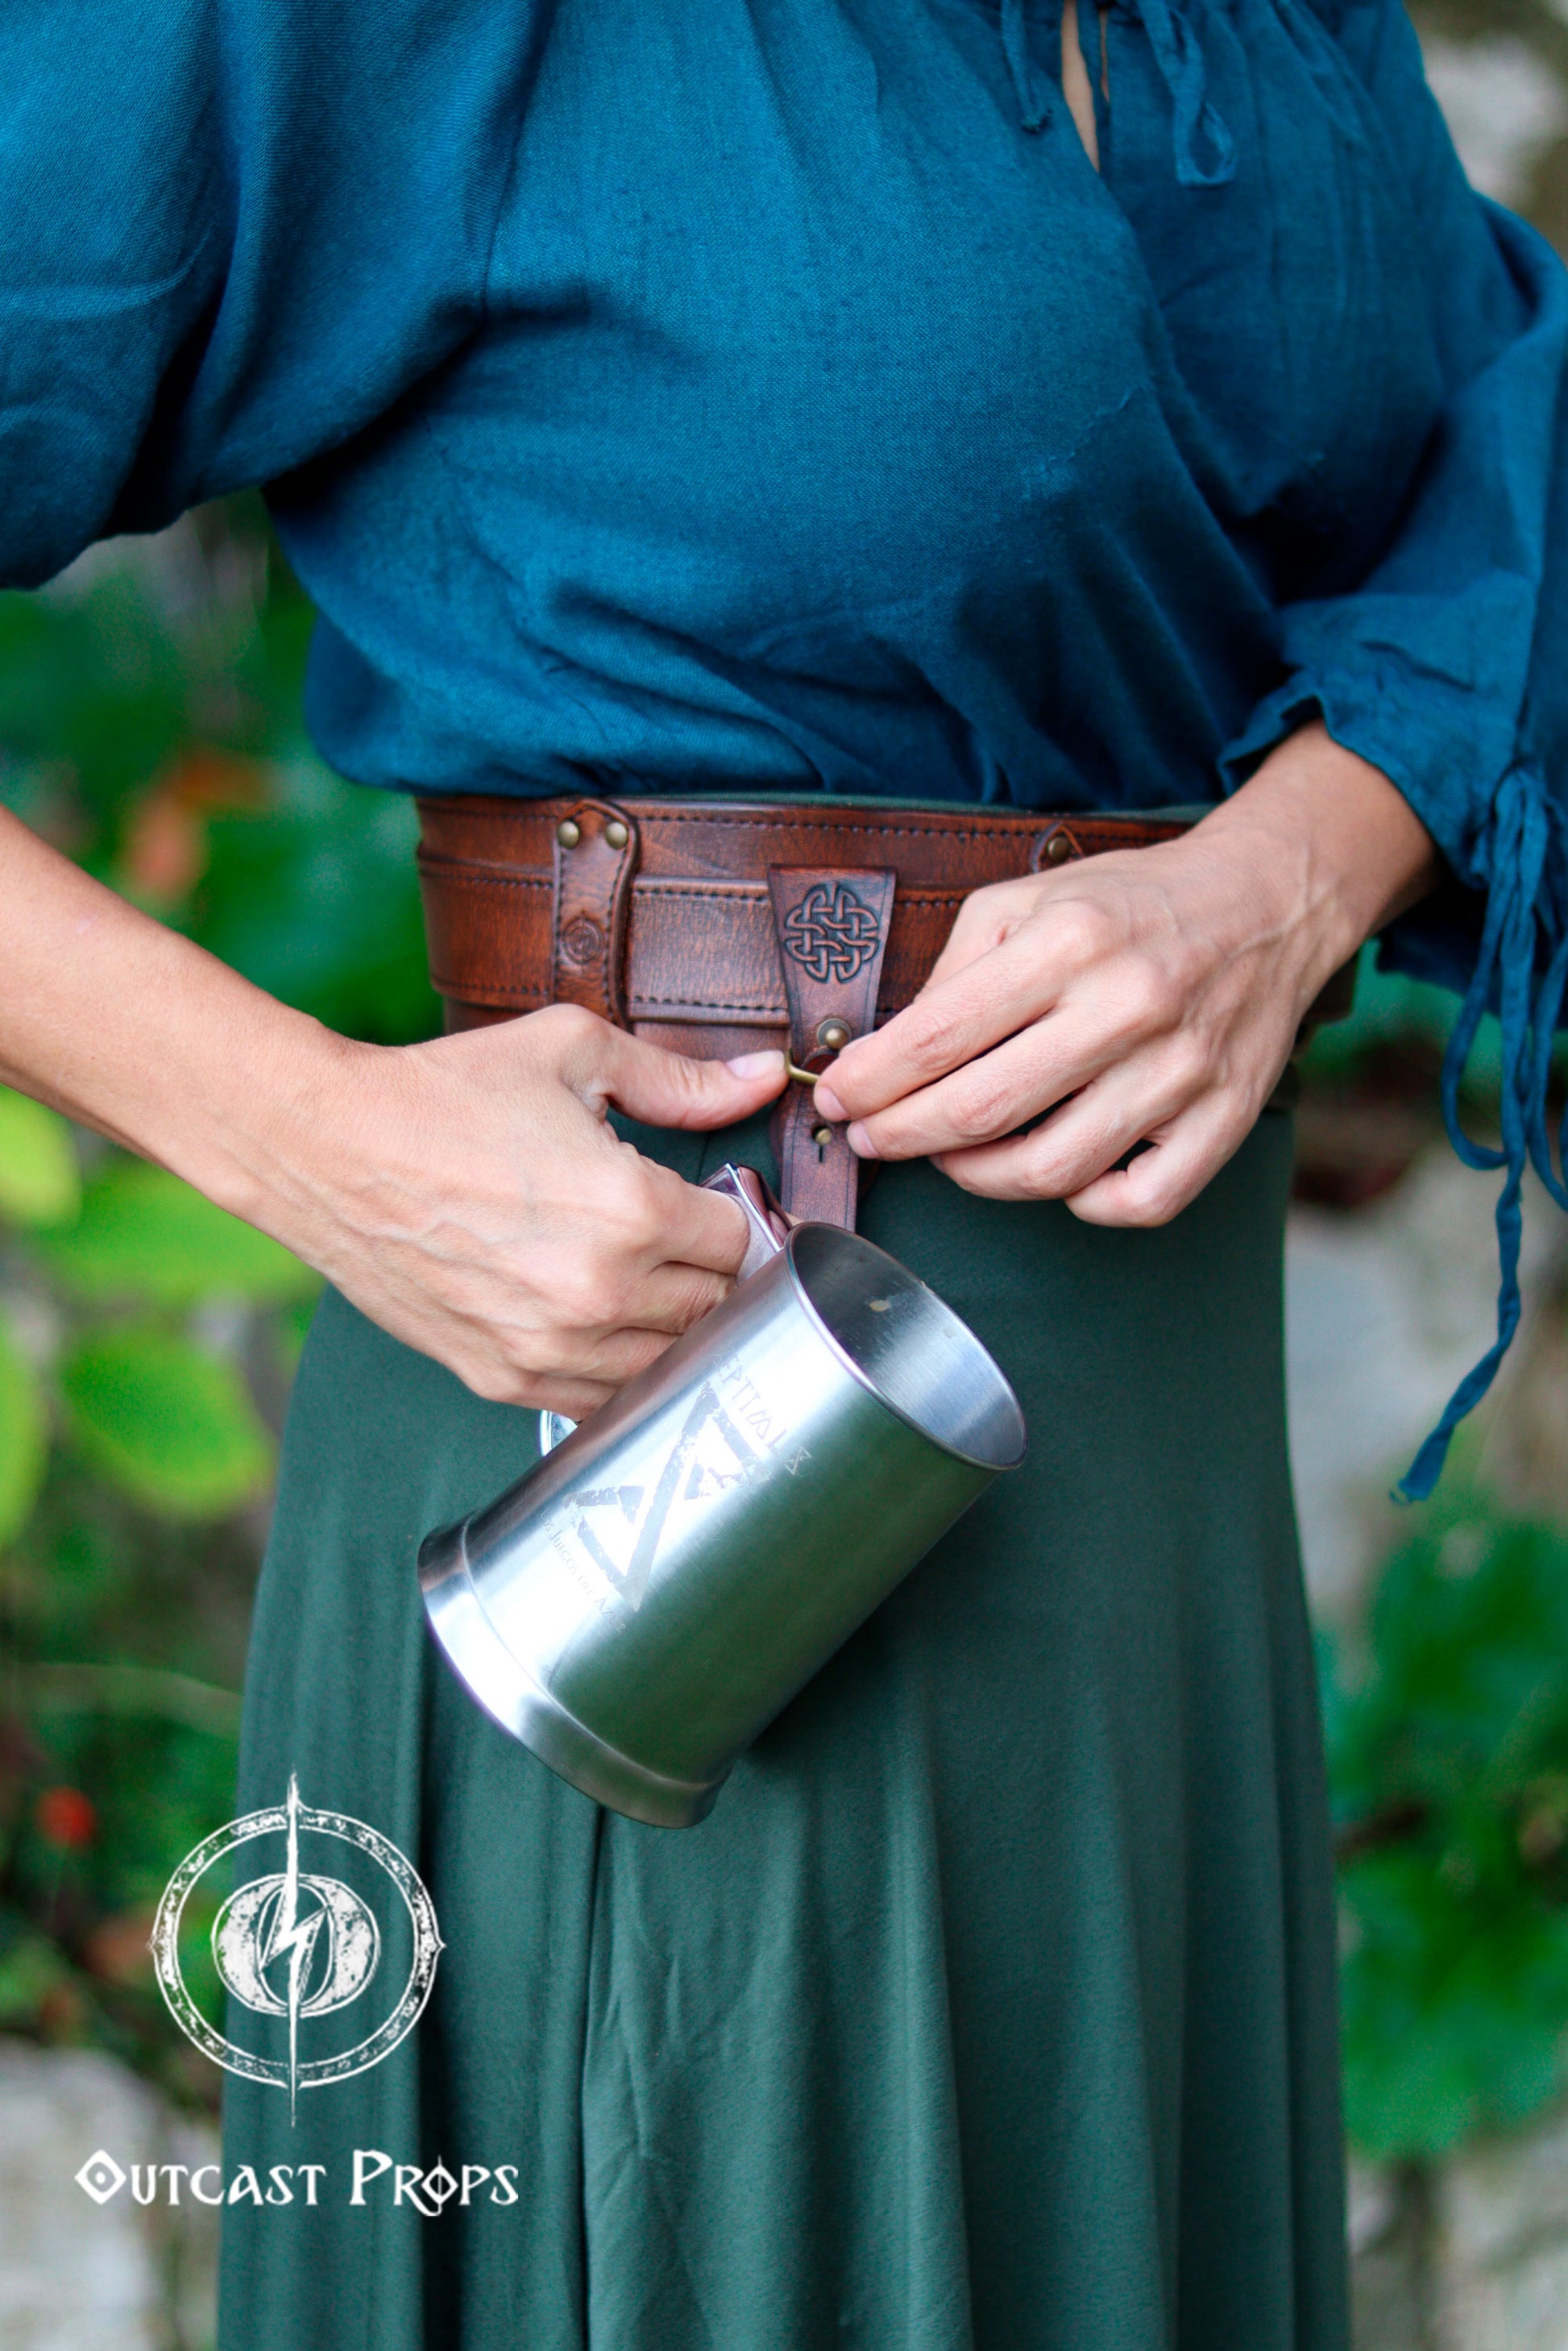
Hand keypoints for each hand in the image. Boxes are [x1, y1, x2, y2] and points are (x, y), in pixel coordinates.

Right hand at [255, 1009, 785, 1415]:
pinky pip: (602, 1398)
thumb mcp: (572, 1053)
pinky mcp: (504, 1378)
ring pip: (667, 1362)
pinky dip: (613, 1365)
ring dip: (667, 1323)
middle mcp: (599, 1293)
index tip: (711, 1202)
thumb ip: (681, 1078)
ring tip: (635, 1275)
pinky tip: (594, 1319)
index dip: (733, 1215)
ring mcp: (550, 1346)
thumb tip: (767, 1076)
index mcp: (632, 1211)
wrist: (328, 1149)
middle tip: (675, 1235)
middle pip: (714, 1307)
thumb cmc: (445, 1095)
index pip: (740, 1241)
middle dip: (705, 1269)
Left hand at [813, 727, 1436, 1226]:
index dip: (871, 1080)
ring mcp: (1182, 1072)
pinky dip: (1083, 1203)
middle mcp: (1128, 1007)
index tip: (834, 1098)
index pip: (940, 1035)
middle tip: (869, 1139)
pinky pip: (1138, 1201)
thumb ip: (953, 970)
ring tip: (949, 1155)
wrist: (1269, 904)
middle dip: (901, 1135)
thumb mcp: (1028, 900)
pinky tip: (1055, 1173)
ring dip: (977, 1176)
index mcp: (1070, 942)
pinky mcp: (1223, 1119)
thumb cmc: (1132, 905)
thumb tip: (886, 1053)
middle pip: (982, 1110)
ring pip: (1052, 1170)